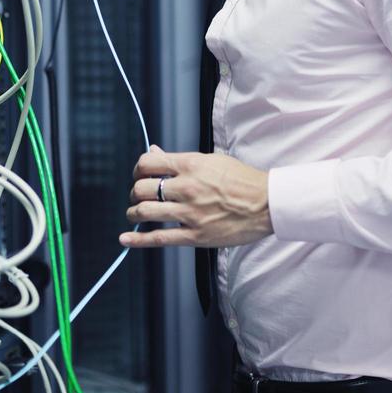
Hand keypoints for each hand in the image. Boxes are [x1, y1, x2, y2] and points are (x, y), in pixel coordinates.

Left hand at [120, 144, 272, 248]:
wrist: (266, 203)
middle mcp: (186, 188)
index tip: (139, 174)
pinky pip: (159, 238)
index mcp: (190, 165)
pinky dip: (137, 240)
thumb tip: (154, 152)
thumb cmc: (241, 179)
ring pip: (145, 212)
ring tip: (135, 213)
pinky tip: (125, 239)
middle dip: (134, 192)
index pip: (147, 163)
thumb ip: (179, 159)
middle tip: (138, 196)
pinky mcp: (195, 236)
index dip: (137, 169)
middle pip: (141, 189)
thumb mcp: (210, 160)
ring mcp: (189, 213)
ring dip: (134, 213)